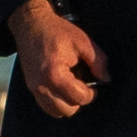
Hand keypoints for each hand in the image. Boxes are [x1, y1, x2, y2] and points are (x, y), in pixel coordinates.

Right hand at [7, 0, 104, 118]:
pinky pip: (46, 106)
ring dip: (67, 104)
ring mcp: (34, 88)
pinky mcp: (30, 87)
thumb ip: (98, 61)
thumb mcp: (83, 42)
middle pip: (67, 110)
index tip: (94, 85)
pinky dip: (56, 103)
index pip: (79, 98)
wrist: (30, 24)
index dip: (91, 93)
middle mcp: (42, 85)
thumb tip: (106, 79)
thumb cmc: (56, 31)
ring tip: (71, 87)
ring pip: (55, 112)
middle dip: (79, 100)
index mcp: (55, 75)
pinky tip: (62, 88)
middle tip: (83, 86)